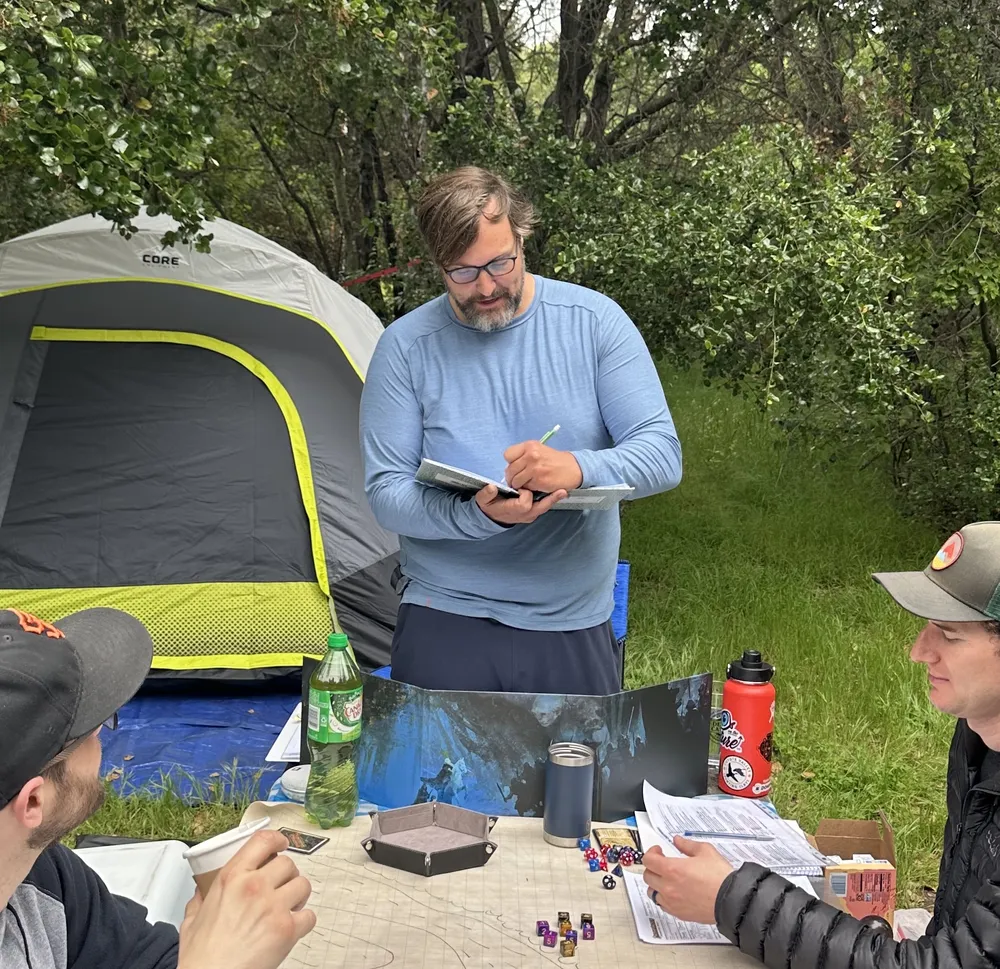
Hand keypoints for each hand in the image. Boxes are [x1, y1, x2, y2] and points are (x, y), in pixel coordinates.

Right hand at [178, 830, 315, 968]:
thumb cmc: (202, 955)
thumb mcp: (193, 918)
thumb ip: (201, 899)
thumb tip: (202, 892)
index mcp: (232, 878)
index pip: (263, 841)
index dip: (277, 839)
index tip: (282, 844)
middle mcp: (255, 886)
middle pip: (288, 863)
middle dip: (287, 875)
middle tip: (281, 887)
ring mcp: (273, 906)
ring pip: (303, 885)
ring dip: (298, 895)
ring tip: (289, 906)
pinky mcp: (287, 929)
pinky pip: (309, 915)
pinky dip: (304, 921)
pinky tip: (292, 927)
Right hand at [475, 483, 566, 523]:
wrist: (491, 516)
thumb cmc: (488, 505)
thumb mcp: (482, 500)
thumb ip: (486, 494)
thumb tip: (492, 487)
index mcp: (512, 511)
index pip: (524, 503)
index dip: (524, 494)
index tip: (520, 486)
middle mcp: (523, 515)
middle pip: (540, 508)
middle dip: (550, 499)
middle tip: (562, 491)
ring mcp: (529, 515)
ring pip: (543, 507)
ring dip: (552, 499)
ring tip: (564, 491)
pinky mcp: (532, 512)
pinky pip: (543, 506)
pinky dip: (549, 499)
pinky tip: (558, 492)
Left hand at [503, 441, 582, 492]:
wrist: (572, 468)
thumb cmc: (553, 460)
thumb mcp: (538, 449)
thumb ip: (523, 454)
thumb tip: (509, 466)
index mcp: (529, 446)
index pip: (508, 455)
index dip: (511, 462)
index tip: (517, 466)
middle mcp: (531, 455)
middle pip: (510, 470)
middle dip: (512, 477)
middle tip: (519, 479)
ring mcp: (535, 468)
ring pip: (515, 481)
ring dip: (519, 485)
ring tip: (527, 483)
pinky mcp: (539, 481)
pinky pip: (525, 487)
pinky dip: (528, 489)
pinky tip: (535, 485)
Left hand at [642, 838, 733, 923]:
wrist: (731, 900)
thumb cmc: (720, 877)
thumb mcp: (705, 851)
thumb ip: (687, 845)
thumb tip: (678, 840)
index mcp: (672, 869)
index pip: (648, 860)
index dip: (651, 852)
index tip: (658, 851)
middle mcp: (668, 887)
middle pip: (647, 875)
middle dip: (653, 867)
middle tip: (662, 863)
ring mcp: (672, 902)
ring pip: (652, 892)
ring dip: (656, 884)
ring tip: (666, 879)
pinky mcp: (679, 914)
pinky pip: (662, 905)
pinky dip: (663, 898)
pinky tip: (673, 892)